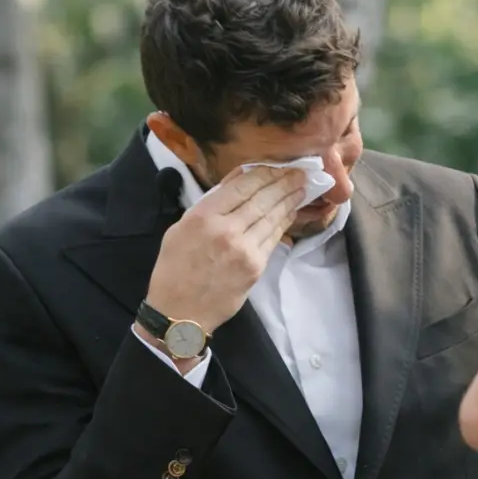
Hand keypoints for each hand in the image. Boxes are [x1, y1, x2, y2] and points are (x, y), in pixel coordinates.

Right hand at [144, 166, 306, 333]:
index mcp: (202, 217)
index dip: (263, 174)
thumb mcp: (180, 228)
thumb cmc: (175, 268)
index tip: (277, 166)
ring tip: (301, 187)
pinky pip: (273, 237)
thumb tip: (237, 181)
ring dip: (289, 200)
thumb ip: (209, 205)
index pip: (241, 186)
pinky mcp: (256, 266)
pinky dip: (284, 222)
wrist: (180, 312)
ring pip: (272, 216)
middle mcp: (225, 230)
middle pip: (262, 198)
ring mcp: (244, 249)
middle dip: (283, 183)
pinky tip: (291, 211)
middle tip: (300, 172)